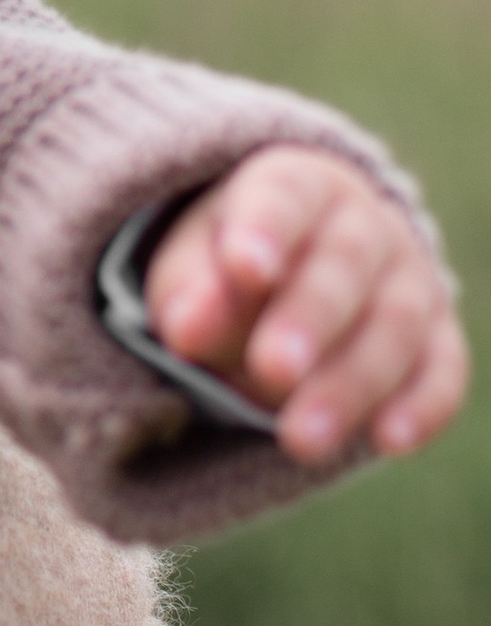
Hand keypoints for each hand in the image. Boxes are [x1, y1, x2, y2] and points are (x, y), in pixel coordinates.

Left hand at [145, 145, 468, 466]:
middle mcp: (364, 223)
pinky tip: (387, 440)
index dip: (265, 231)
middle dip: (308, 321)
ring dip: (350, 383)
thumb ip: (188, 294)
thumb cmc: (225, 270)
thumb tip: (184, 331)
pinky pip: (441, 368)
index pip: (282, 198)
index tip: (244, 269)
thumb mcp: (190, 269)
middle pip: (342, 265)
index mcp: (294, 185)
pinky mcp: (438, 336)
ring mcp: (410, 278)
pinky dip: (420, 405)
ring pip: (393, 324)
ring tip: (300, 439)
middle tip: (271, 370)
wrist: (293, 276)